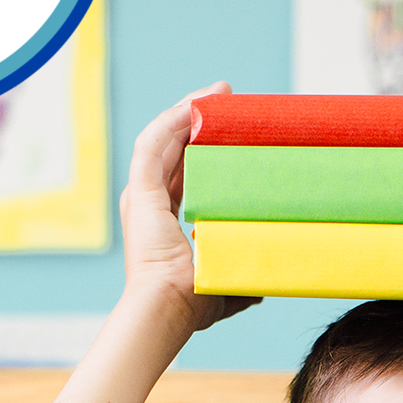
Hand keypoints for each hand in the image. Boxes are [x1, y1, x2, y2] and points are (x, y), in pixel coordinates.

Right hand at [119, 84, 260, 334]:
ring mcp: (141, 196)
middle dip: (196, 121)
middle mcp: (149, 205)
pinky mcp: (140, 191)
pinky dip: (171, 121)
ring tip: (215, 94)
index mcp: (163, 222)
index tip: (229, 132)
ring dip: (186, 112)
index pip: (183, 174)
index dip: (203, 150)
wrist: (169, 308)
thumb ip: (241, 277)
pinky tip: (193, 106)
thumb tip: (263, 285)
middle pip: (172, 150)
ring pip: (162, 139)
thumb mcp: (224, 279)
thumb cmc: (193, 304)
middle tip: (225, 100)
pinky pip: (153, 143)